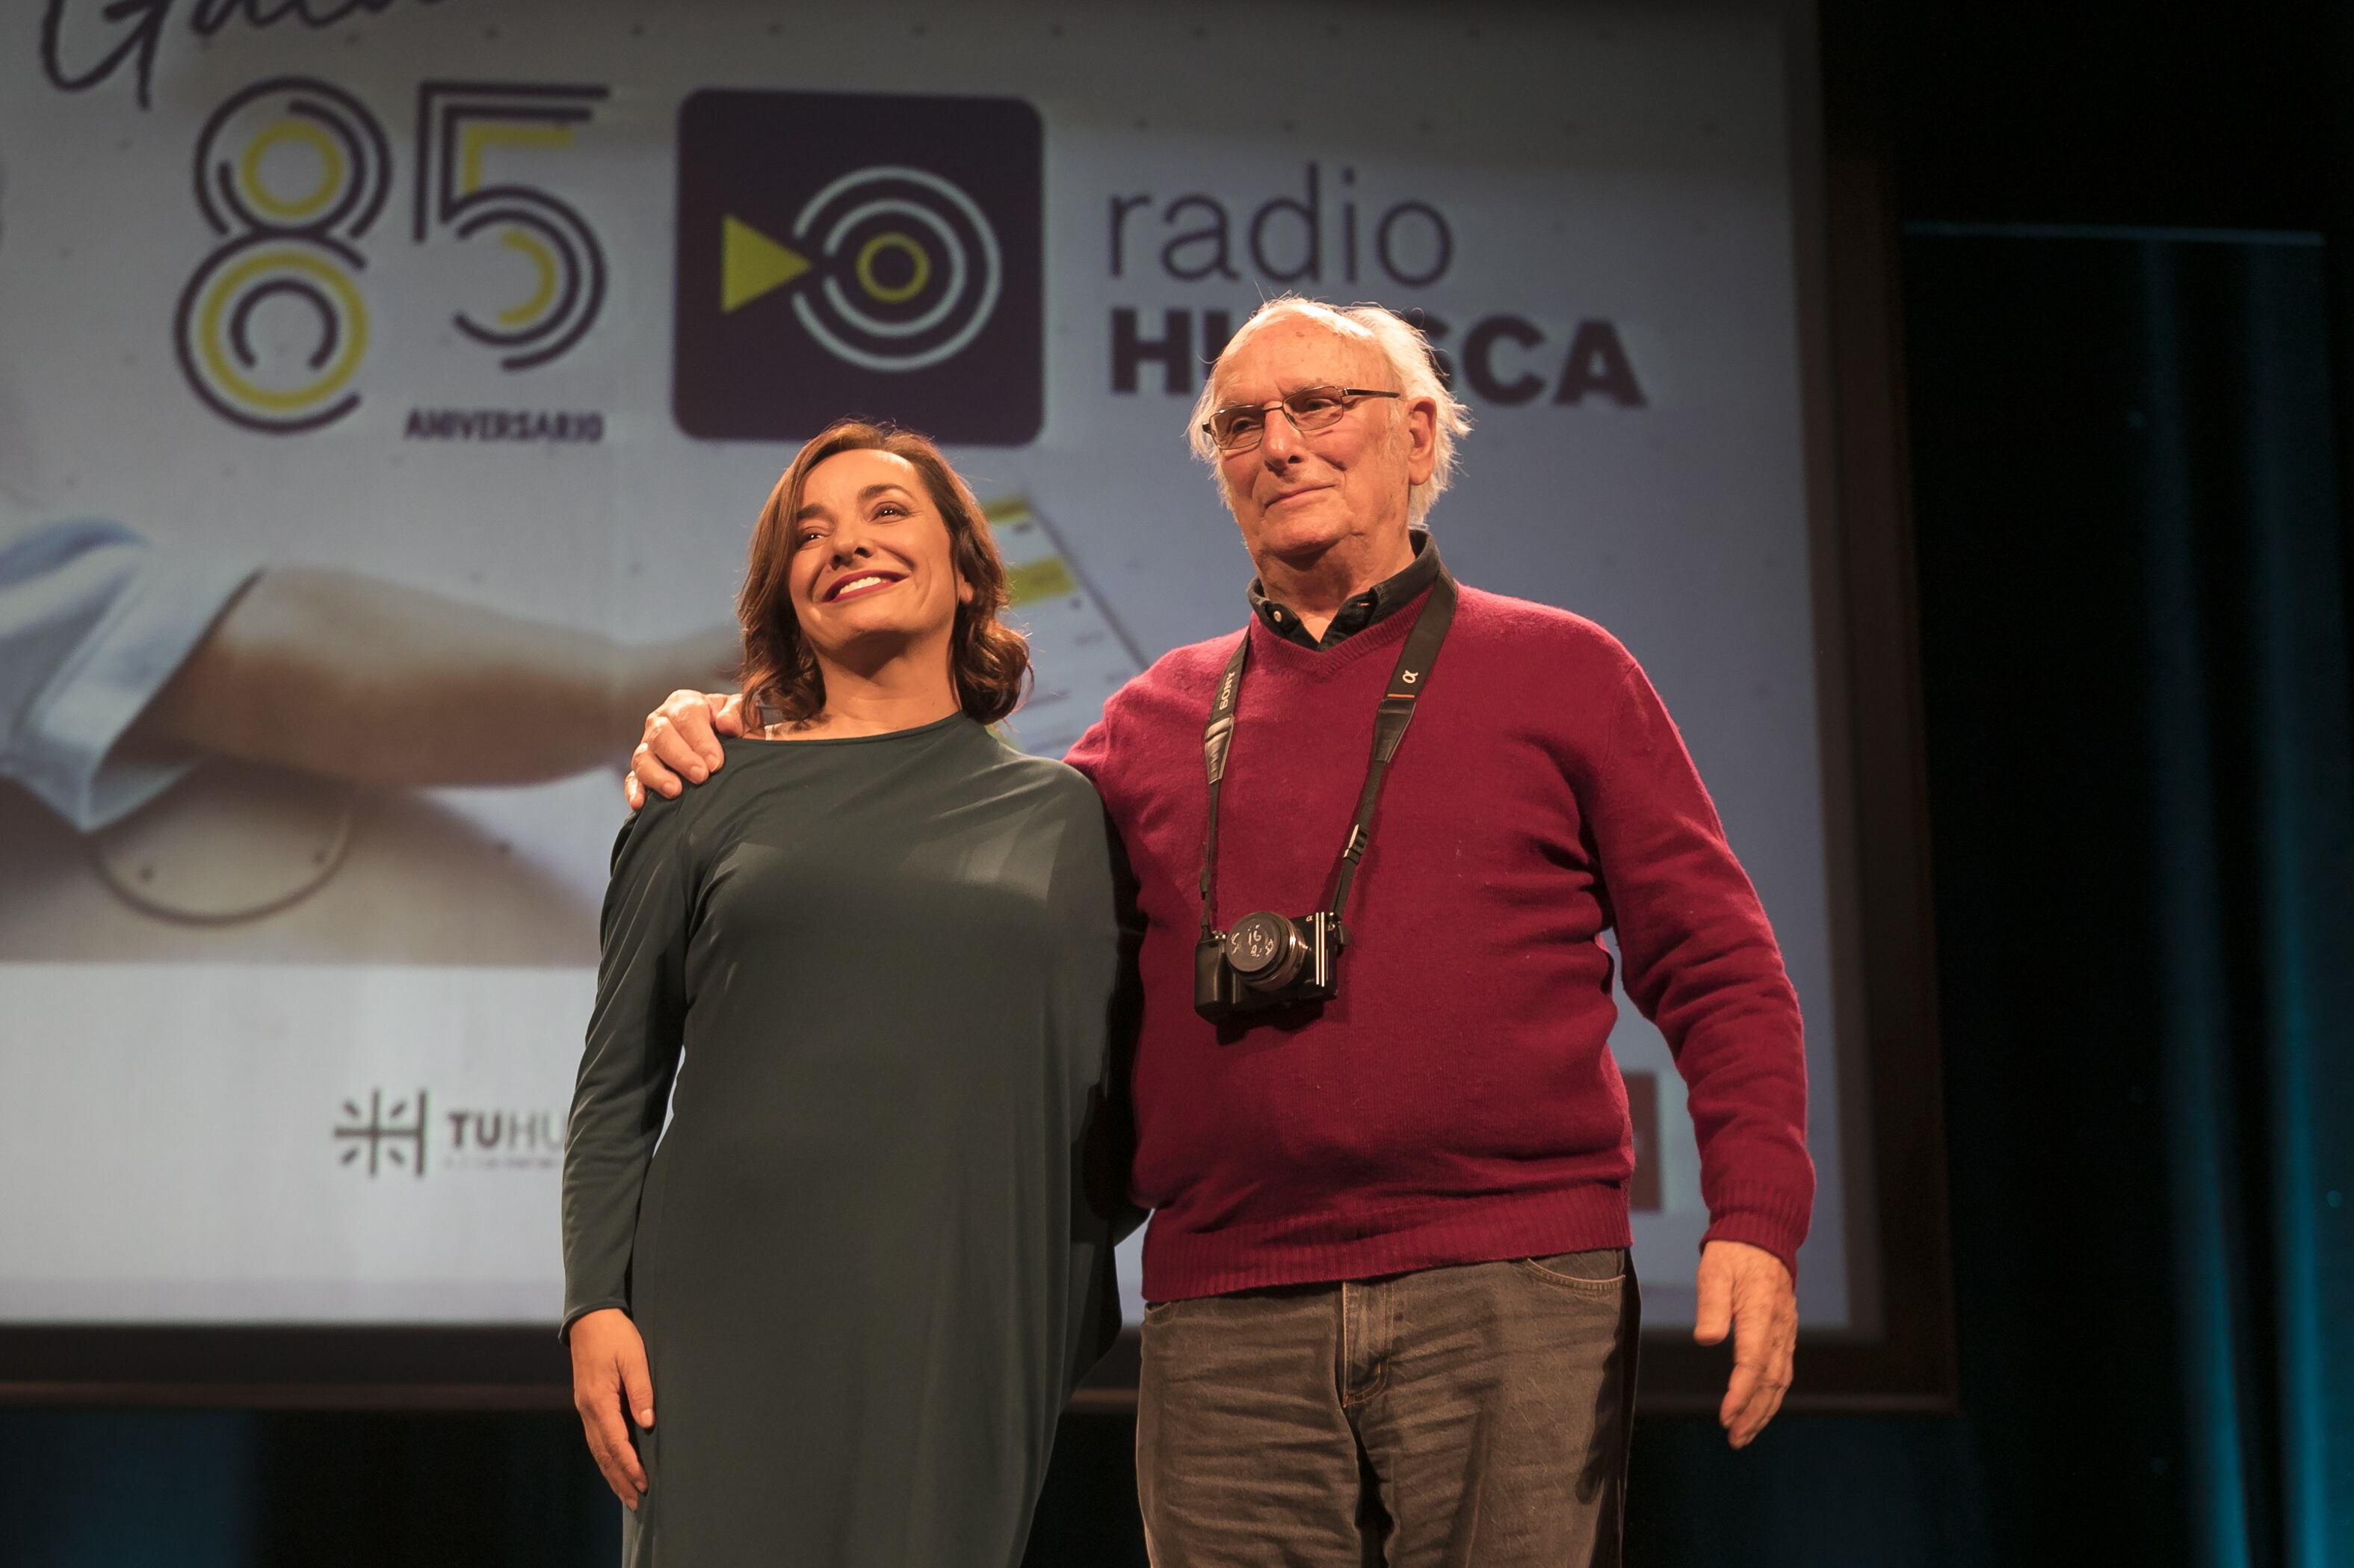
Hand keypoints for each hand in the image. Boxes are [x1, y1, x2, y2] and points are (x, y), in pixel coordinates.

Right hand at [568, 1307, 654, 1507]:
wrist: (589, 1318)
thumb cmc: (615, 1335)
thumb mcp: (634, 1358)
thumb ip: (641, 1391)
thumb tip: (648, 1423)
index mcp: (599, 1401)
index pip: (616, 1442)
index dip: (629, 1465)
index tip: (643, 1483)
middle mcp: (588, 1409)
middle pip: (603, 1453)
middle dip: (619, 1478)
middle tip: (636, 1501)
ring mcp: (585, 1408)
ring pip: (597, 1449)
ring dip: (611, 1472)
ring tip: (625, 1493)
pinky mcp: (587, 1403)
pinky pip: (595, 1438)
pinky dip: (605, 1457)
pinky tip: (613, 1466)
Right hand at [624, 689, 744, 809]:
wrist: (730, 747)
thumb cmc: (734, 729)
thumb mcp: (742, 716)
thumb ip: (737, 714)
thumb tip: (726, 724)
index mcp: (686, 704)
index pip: (687, 715)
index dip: (701, 739)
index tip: (716, 762)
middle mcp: (662, 722)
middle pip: (661, 735)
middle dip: (681, 757)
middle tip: (701, 776)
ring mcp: (648, 746)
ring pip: (643, 757)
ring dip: (657, 774)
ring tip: (675, 790)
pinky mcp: (642, 770)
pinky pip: (632, 779)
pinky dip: (634, 790)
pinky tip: (639, 803)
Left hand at [1692, 1239, 1795, 1447]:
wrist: (1762, 1235)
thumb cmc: (1733, 1254)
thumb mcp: (1714, 1272)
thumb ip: (1710, 1306)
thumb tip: (1707, 1339)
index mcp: (1760, 1314)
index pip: (1752, 1365)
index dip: (1740, 1395)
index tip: (1725, 1418)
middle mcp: (1778, 1328)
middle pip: (1770, 1382)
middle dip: (1753, 1414)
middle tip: (1735, 1439)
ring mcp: (1785, 1332)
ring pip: (1780, 1381)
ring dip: (1763, 1411)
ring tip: (1744, 1434)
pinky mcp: (1784, 1333)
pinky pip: (1782, 1371)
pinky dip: (1771, 1396)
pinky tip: (1759, 1409)